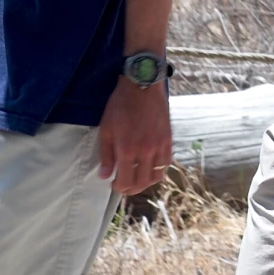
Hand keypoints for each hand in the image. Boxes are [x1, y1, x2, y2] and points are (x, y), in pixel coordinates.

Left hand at [96, 75, 173, 195]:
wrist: (143, 85)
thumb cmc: (121, 105)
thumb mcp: (106, 129)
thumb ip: (106, 155)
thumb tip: (105, 176)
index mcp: (127, 150)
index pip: (125, 181)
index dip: (119, 188)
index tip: (114, 185)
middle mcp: (146, 152)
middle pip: (142, 182)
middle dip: (131, 189)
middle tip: (124, 186)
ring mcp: (159, 146)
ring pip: (156, 176)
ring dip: (146, 182)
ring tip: (138, 179)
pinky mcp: (168, 140)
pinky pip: (167, 163)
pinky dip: (158, 170)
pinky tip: (150, 167)